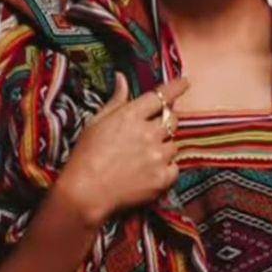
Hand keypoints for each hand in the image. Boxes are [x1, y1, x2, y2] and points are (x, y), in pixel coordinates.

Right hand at [56, 72, 190, 226]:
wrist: (85, 192)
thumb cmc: (85, 156)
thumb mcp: (96, 122)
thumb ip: (115, 100)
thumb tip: (122, 78)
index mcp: (131, 116)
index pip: (161, 96)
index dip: (176, 87)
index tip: (185, 82)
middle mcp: (149, 133)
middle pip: (172, 119)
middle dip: (168, 121)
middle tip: (156, 130)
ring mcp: (158, 156)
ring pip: (174, 145)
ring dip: (165, 147)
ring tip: (146, 157)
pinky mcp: (162, 178)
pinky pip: (175, 168)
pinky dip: (166, 169)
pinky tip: (150, 173)